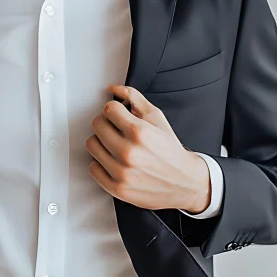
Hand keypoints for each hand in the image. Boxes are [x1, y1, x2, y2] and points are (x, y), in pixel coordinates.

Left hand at [86, 84, 210, 212]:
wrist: (184, 182)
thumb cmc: (169, 150)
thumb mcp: (156, 117)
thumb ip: (134, 98)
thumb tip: (114, 89)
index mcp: (139, 132)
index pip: (108, 109)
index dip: (114, 109)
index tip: (119, 115)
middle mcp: (129, 152)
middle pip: (97, 125)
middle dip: (107, 123)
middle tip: (117, 129)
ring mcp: (121, 172)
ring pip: (92, 144)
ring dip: (102, 142)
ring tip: (115, 144)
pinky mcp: (117, 188)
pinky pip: (93, 168)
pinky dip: (101, 163)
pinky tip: (114, 161)